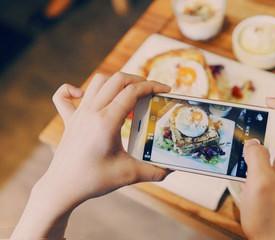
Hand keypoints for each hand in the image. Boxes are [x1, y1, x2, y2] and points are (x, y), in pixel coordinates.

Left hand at [11, 72, 170, 238]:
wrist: (62, 188)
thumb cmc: (93, 180)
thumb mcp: (129, 175)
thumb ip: (154, 171)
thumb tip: (172, 169)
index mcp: (107, 122)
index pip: (132, 92)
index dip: (152, 86)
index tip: (165, 90)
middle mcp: (92, 112)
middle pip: (117, 80)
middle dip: (138, 80)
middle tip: (151, 90)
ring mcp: (78, 114)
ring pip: (97, 82)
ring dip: (115, 82)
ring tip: (128, 93)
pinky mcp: (69, 121)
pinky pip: (63, 96)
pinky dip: (73, 90)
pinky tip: (84, 95)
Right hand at [238, 98, 274, 239]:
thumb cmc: (269, 218)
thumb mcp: (258, 183)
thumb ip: (256, 156)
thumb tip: (253, 141)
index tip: (267, 102)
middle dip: (269, 124)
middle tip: (248, 128)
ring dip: (263, 143)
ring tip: (244, 152)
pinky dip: (263, 158)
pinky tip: (248, 169)